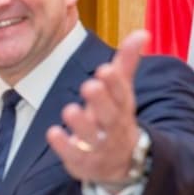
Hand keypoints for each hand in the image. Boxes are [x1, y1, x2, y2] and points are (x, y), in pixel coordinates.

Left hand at [46, 29, 147, 184]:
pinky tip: (52, 132)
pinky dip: (63, 145)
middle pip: (110, 115)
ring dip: (81, 124)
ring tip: (70, 110)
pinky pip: (73, 154)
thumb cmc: (114, 118)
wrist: (121, 161)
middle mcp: (112, 127)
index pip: (122, 94)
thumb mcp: (121, 92)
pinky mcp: (83, 161)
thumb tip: (141, 33)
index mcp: (122, 107)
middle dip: (101, 101)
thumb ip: (126, 63)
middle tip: (90, 85)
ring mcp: (99, 146)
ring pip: (92, 136)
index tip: (105, 69)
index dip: (115, 83)